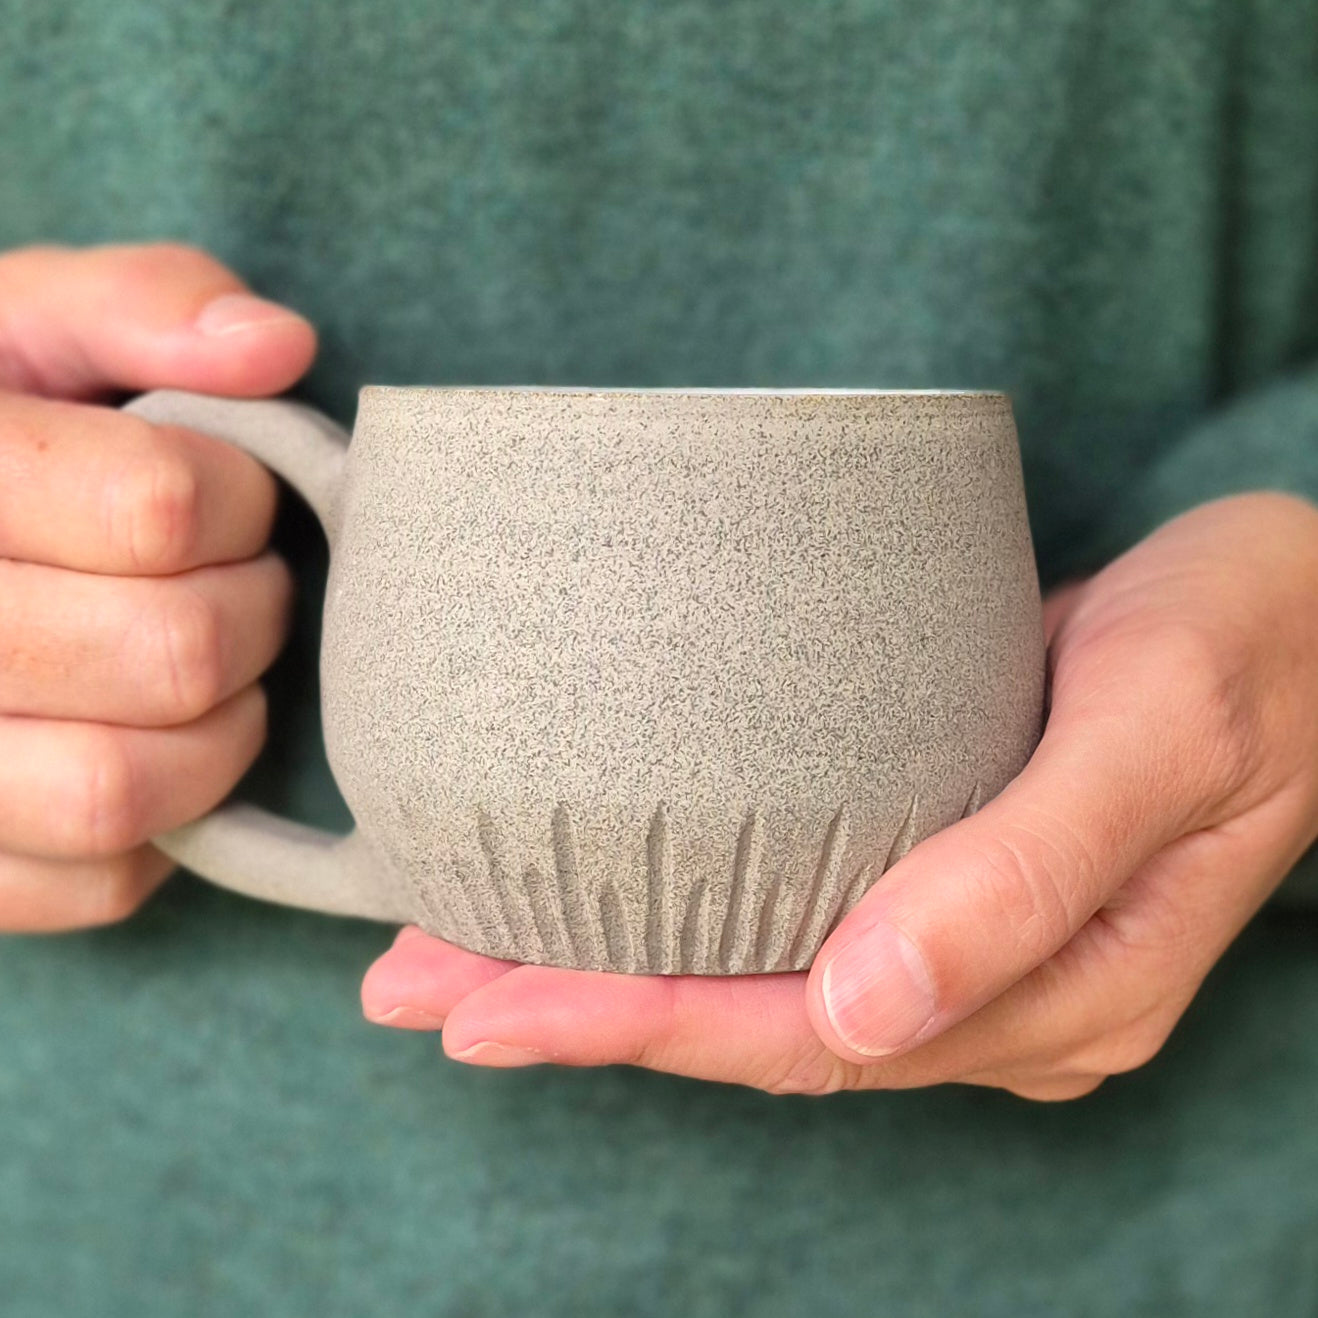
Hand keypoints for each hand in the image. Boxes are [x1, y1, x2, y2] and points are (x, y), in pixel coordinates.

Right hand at [0, 242, 315, 930]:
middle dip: (250, 612)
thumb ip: (140, 307)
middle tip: (239, 586)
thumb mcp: (26, 326)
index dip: (239, 497)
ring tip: (208, 675)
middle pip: (168, 651)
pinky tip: (143, 747)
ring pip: (118, 790)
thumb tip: (278, 345)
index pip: (158, 506)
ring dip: (218, 732)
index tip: (230, 493)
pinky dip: (163, 829)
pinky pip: (98, 883)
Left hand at [361, 491, 1317, 1098]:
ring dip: (609, 971)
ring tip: (457, 954)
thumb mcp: (1160, 731)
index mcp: (1056, 990)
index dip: (639, 1028)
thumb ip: (1028, 871)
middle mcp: (996, 989)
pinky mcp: (946, 866)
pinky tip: (596, 896)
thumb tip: (865, 1009)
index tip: (484, 1009)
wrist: (1306, 603)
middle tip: (415, 987)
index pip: (805, 1039)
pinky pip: (791, 919)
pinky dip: (680, 916)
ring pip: (762, 983)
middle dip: (582, 1014)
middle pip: (756, 1027)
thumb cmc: (1249, 644)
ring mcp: (971, 936)